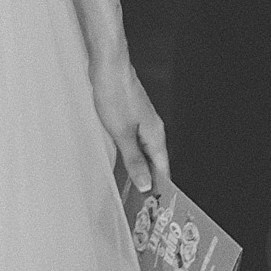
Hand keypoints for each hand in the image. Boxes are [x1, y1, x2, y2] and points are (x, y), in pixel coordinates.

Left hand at [92, 56, 169, 195]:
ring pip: (142, 150)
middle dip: (147, 180)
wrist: (108, 65)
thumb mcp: (122, 133)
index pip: (162, 169)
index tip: (153, 205)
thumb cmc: (115, 94)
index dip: (158, 187)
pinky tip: (118, 158)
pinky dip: (128, 152)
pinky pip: (132, 140)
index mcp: (155, 136)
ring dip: (136, 166)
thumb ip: (133, 160)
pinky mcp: (129, 114)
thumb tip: (146, 184)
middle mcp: (152, 129)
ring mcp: (141, 121)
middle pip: (154, 161)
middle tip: (137, 200)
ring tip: (127, 184)